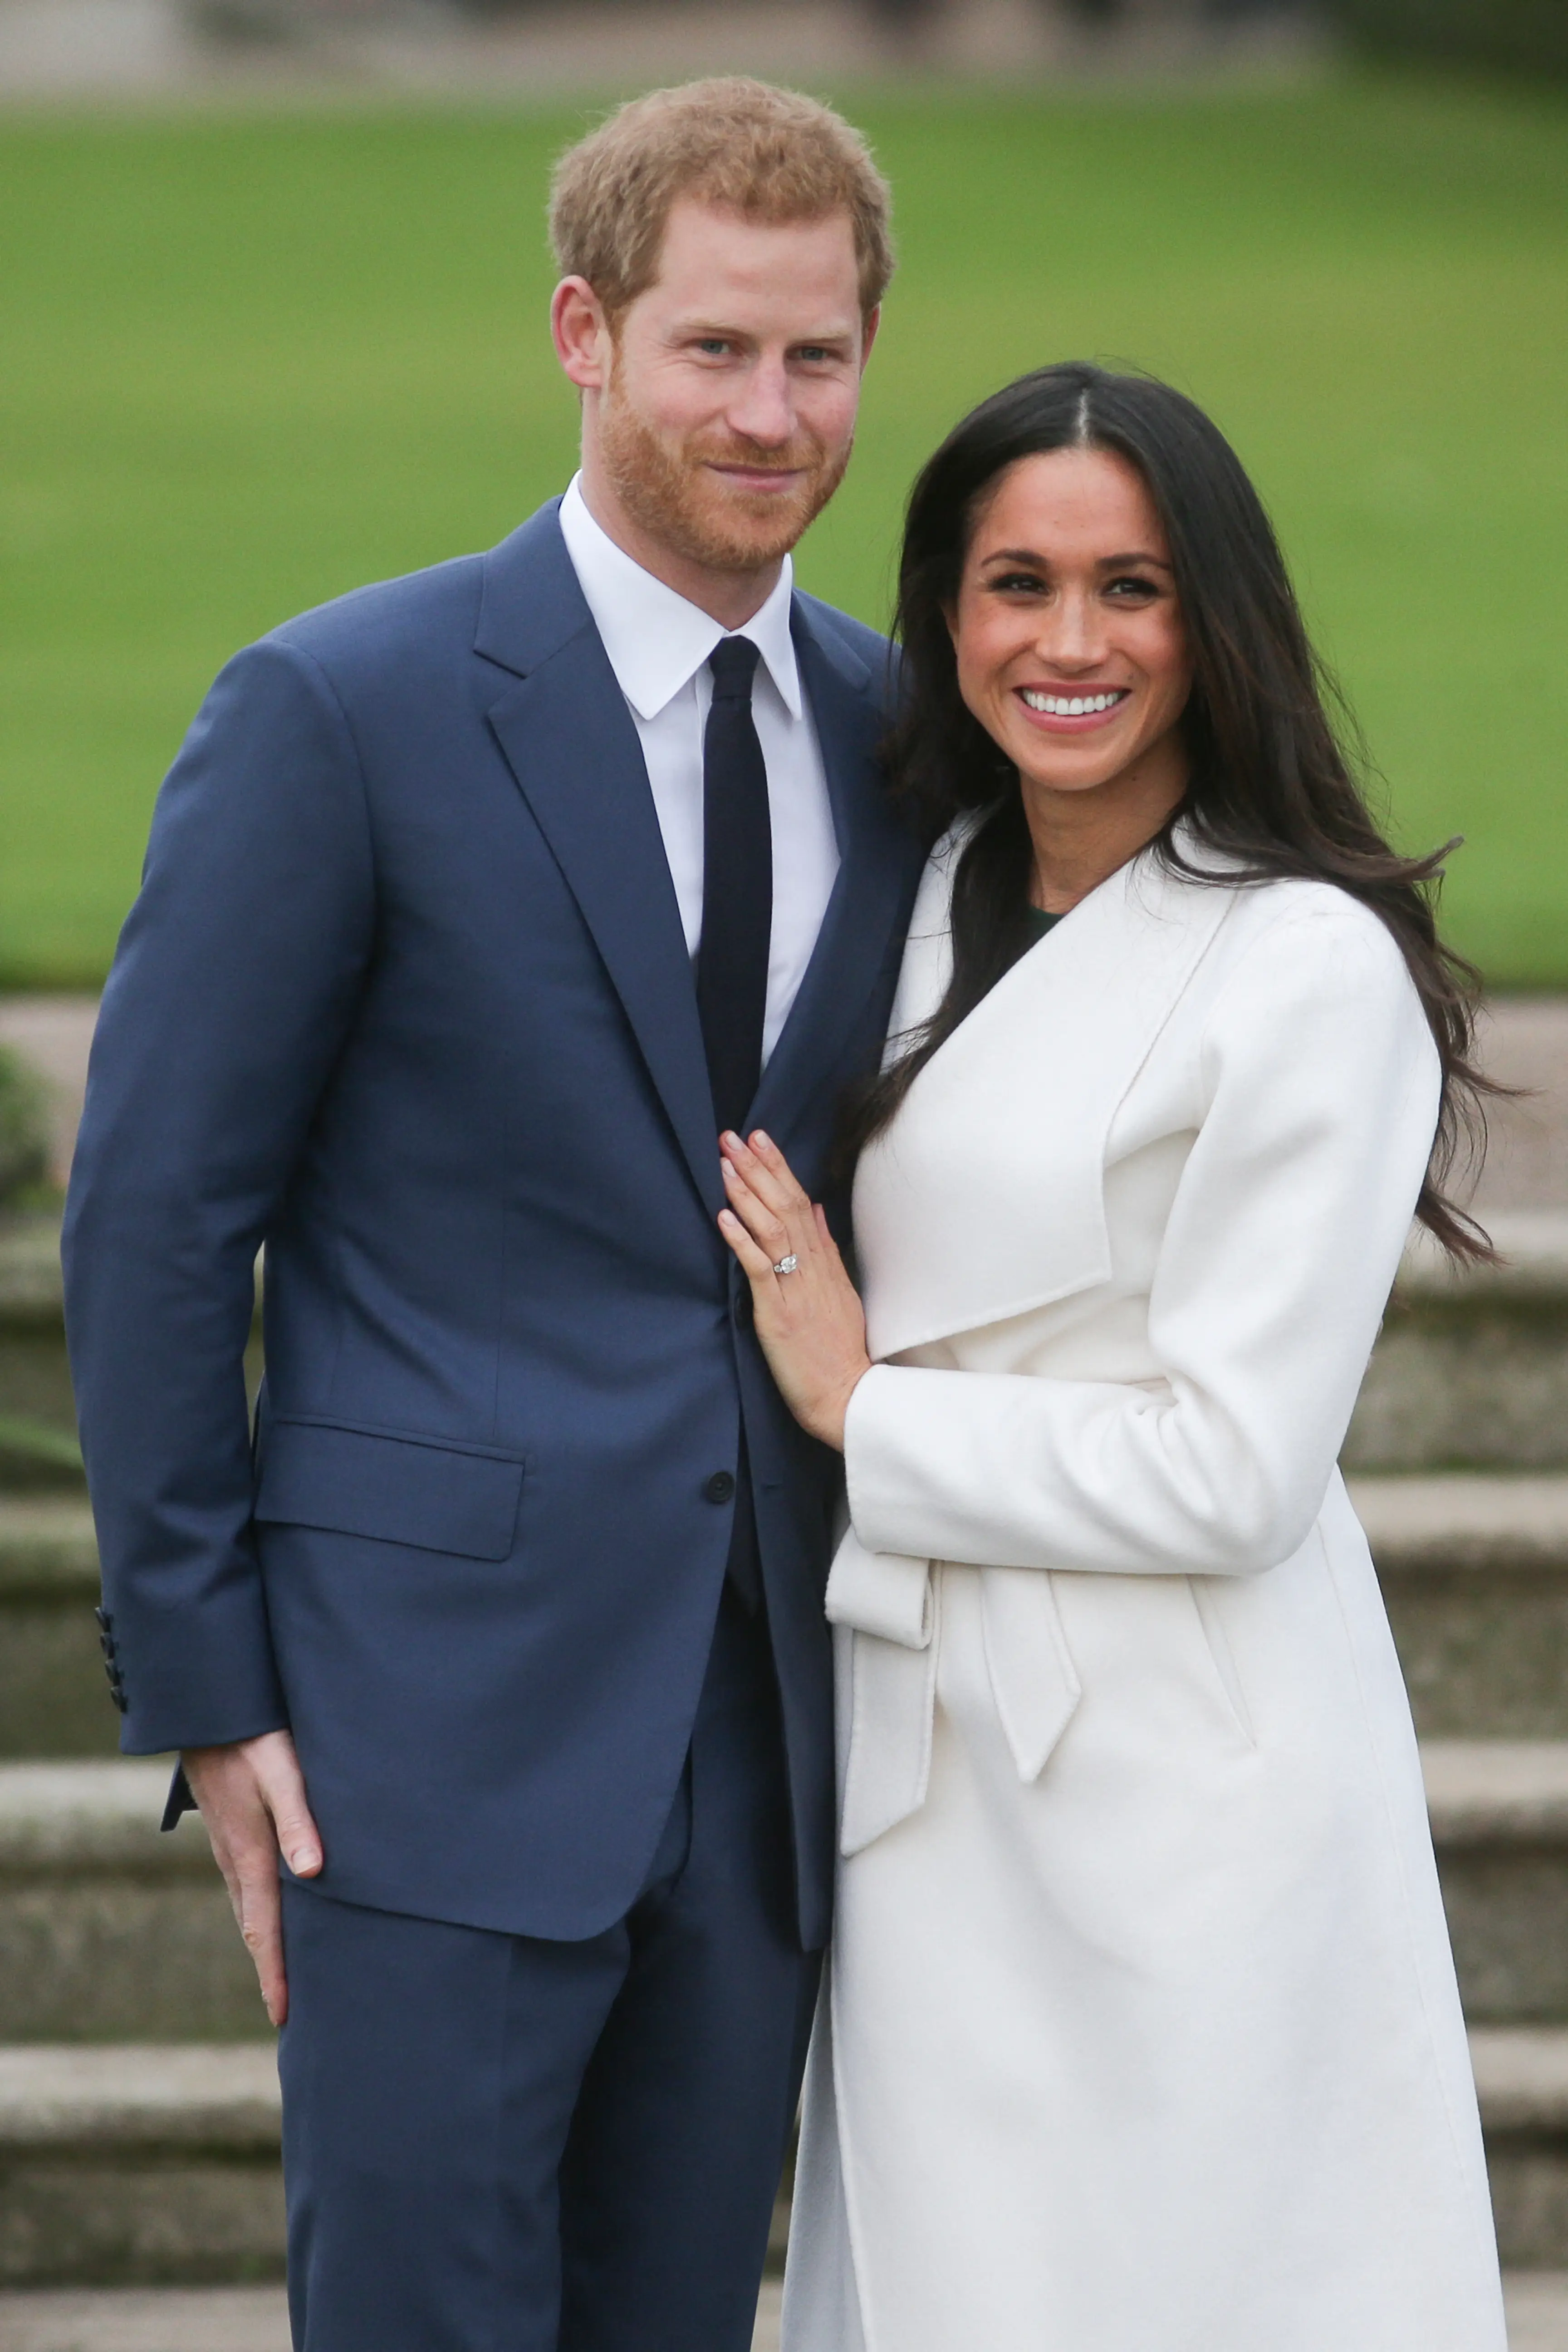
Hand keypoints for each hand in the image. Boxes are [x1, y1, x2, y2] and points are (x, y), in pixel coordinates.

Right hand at [182, 1728, 321, 2027]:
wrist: (209, 1712)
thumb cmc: (254, 1740)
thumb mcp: (284, 1775)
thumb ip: (300, 1822)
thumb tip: (313, 1873)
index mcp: (251, 1856)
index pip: (264, 1929)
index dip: (275, 1974)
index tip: (283, 2016)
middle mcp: (236, 1861)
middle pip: (255, 1928)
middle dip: (271, 1970)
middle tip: (287, 2012)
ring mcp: (229, 1848)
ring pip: (248, 1908)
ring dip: (264, 1943)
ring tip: (281, 1975)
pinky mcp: (230, 1832)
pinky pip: (245, 1886)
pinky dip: (258, 1913)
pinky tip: (271, 1914)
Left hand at [718, 1129, 871, 1451]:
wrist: (846, 1396)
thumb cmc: (839, 1351)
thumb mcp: (841, 1293)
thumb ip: (828, 1251)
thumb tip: (819, 1211)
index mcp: (825, 1264)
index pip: (802, 1203)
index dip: (780, 1169)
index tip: (761, 1139)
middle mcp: (812, 1270)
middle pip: (786, 1207)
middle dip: (759, 1169)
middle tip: (735, 1136)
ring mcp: (795, 1290)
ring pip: (773, 1230)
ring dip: (747, 1194)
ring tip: (726, 1164)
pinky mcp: (778, 1315)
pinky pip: (760, 1271)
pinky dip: (742, 1241)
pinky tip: (724, 1218)